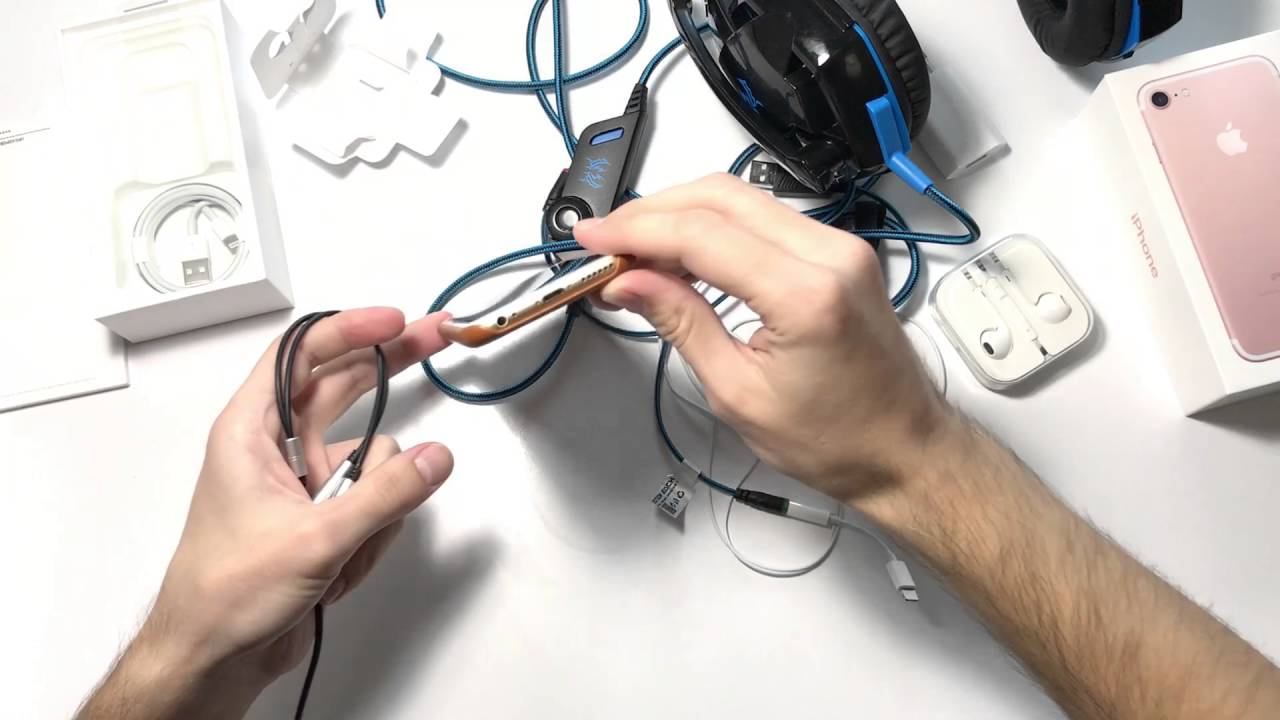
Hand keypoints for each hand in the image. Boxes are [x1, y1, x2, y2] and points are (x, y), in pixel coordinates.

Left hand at [139, 310, 452, 698]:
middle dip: (390, 370)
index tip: (397, 321)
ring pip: (371, 461)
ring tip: (344, 551)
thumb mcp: (314, 540)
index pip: (301, 355)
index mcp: (250, 432)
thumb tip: (436, 457)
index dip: (350, 330)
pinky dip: (370, 536)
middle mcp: (275, 448)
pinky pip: (373, 504)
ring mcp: (302, 483)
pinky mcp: (321, 517)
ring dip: (374, 507)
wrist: (212, 658)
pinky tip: (341, 571)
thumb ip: (385, 496)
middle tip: (436, 337)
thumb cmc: (224, 595)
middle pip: (343, 387)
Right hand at [575, 174, 955, 506]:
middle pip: (720, 197)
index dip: (636, 231)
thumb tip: (629, 282)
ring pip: (741, 198)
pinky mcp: (839, 253)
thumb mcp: (739, 393)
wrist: (903, 452)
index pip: (702, 234)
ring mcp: (840, 248)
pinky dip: (715, 226)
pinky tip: (682, 251)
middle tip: (605, 242)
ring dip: (680, 215)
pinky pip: (765, 218)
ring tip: (634, 250)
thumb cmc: (838, 439)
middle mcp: (831, 255)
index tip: (593, 240)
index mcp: (807, 294)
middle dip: (652, 212)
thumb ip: (681, 323)